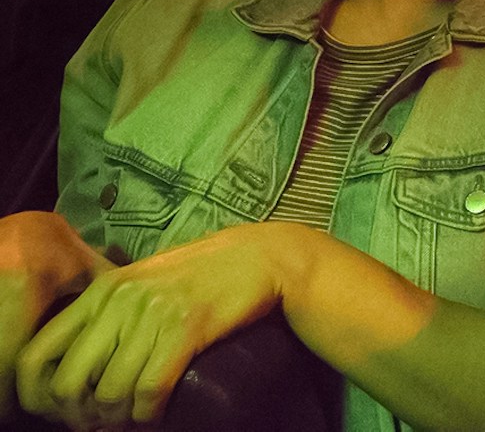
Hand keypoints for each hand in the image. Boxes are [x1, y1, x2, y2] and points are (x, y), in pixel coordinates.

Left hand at [16, 223, 285, 427]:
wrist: (260, 256)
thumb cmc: (202, 272)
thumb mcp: (143, 283)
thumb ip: (109, 311)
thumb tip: (82, 361)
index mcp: (100, 291)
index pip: (39, 353)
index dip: (40, 396)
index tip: (64, 411)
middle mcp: (119, 301)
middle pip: (71, 382)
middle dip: (82, 416)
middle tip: (101, 424)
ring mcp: (153, 314)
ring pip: (112, 391)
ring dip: (118, 420)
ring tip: (130, 423)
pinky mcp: (187, 328)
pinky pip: (151, 388)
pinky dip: (148, 413)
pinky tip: (155, 415)